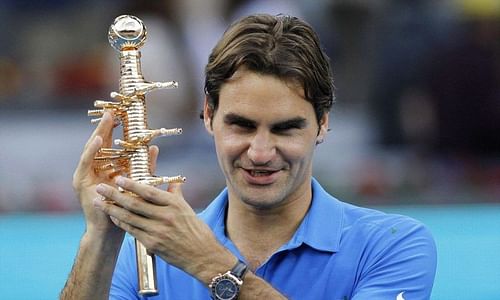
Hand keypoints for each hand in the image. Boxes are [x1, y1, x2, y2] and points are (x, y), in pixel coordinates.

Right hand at [73, 111, 158, 237]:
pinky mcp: (81, 182)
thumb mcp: (137, 182)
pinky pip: (86, 163)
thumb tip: (154, 148)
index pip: (110, 145)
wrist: (112, 229)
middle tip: (112, 112)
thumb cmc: (125, 208)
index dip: (115, 130)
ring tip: (106, 120)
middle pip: (100, 144)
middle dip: (105, 127)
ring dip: (98, 134)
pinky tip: (99, 140)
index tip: (121, 115)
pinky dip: (91, 151)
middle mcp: (94, 170)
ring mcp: (86, 175)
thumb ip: (144, 166)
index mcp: (107, 168)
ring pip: (92, 149)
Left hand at [93, 177, 233, 280]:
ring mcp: (158, 231)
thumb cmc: (196, 231)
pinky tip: (113, 218)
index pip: (148, 191)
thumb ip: (176, 195)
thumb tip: (172, 183)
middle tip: (101, 188)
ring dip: (112, 210)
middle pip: (134, 204)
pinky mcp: (153, 244)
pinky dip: (121, 223)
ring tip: (99, 203)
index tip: (118, 178)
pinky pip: (132, 231)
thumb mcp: (187, 209)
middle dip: (114, 195)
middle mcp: (165, 216)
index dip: (131, 184)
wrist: (202, 255)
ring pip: (129, 218)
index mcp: (174, 204)